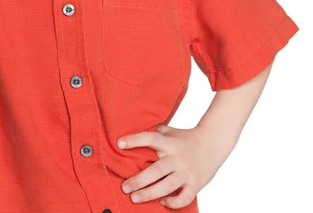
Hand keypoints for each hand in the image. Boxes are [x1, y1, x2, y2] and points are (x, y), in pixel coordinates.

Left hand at [117, 124, 233, 207]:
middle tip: (124, 187)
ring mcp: (186, 172)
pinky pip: (184, 197)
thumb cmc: (185, 138)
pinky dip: (173, 202)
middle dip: (138, 180)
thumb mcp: (170, 131)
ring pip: (167, 186)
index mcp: (169, 142)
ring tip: (134, 198)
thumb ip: (154, 132)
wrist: (213, 143)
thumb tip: (132, 129)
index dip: (134, 140)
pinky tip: (163, 202)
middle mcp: (177, 157)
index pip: (150, 138)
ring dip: (150, 193)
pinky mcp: (195, 184)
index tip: (119, 143)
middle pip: (156, 170)